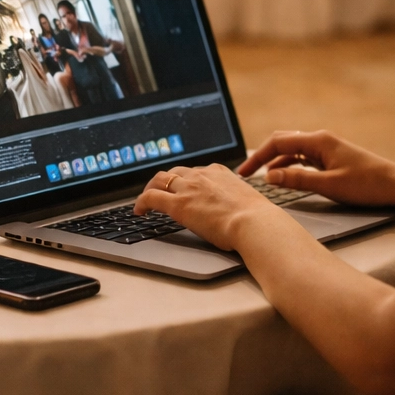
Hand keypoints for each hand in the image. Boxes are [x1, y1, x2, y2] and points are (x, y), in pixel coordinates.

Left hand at [134, 165, 274, 251]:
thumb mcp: (246, 201)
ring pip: (159, 180)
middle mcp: (202, 175)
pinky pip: (151, 198)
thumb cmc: (256, 218)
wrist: (253, 222)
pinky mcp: (178, 204)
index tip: (182, 187)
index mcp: (219, 172)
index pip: (195, 171)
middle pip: (175, 172)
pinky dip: (141, 202)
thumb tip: (236, 210)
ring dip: (150, 189)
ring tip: (146, 201)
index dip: (185, 180)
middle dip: (165, 181)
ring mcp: (188, 188)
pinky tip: (138, 211)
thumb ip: (235, 200)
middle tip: (159, 191)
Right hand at [237, 131, 394, 208]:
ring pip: (292, 150)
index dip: (257, 157)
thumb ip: (298, 179)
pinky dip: (290, 165)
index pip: (278, 143)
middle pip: (282, 142)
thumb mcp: (329, 185)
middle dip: (262, 157)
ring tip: (261, 178)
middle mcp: (320, 140)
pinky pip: (304, 158)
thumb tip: (270, 176)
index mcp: (318, 141)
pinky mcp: (331, 158)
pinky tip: (284, 176)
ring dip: (276, 162)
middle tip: (246, 174)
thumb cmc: (367, 184)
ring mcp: (326, 148)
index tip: (243, 173)